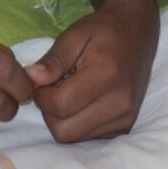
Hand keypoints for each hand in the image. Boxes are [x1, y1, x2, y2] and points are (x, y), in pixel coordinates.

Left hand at [24, 0, 158, 141]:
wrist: (137, 34)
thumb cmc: (103, 31)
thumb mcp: (75, 34)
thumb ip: (53, 59)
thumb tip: (30, 79)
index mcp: (107, 74)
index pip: (59, 105)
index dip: (42, 95)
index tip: (44, 80)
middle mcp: (120, 102)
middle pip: (64, 131)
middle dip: (50, 112)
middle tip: (55, 88)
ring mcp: (125, 118)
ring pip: (74, 138)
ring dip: (63, 119)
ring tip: (71, 92)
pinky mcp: (125, 127)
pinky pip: (87, 137)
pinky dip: (77, 123)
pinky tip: (83, 101)